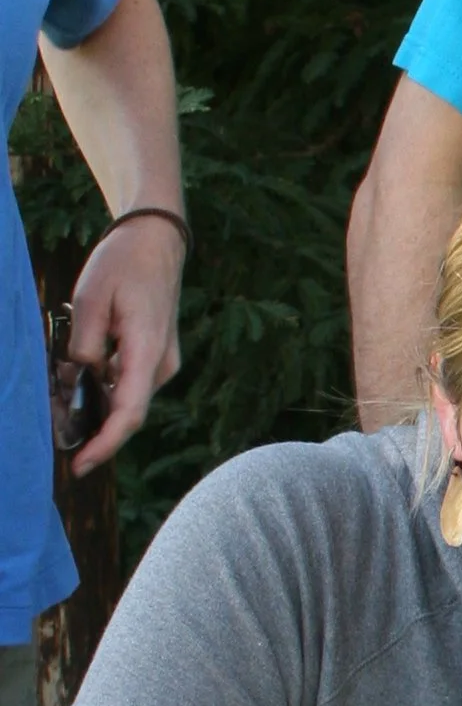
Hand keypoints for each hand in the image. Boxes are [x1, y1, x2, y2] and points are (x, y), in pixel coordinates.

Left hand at [62, 214, 184, 473]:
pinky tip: (80, 380)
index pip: (129, 413)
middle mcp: (161, 364)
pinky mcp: (155, 356)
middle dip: (93, 431)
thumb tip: (78, 377)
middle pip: (127, 413)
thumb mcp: (91, 299)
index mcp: (146, 350)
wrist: (156, 241)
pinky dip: (105, 391)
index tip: (79, 465)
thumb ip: (83, 344)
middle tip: (55, 435)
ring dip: (96, 408)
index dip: (104, 445)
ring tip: (61, 402)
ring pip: (126, 399)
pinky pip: (129, 384)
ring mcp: (162, 361)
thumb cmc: (123, 264)